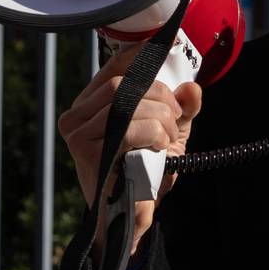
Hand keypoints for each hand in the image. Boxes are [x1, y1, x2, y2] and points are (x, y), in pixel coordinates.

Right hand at [58, 43, 202, 254]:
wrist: (131, 217)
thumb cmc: (145, 173)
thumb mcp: (168, 133)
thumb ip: (182, 109)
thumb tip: (192, 87)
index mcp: (90, 106)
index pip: (113, 68)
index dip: (142, 57)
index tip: (168, 52)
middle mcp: (76, 117)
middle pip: (121, 83)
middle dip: (159, 95)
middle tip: (176, 116)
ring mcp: (78, 136)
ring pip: (125, 102)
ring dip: (160, 117)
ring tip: (169, 137)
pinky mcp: (88, 154)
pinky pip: (129, 129)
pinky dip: (155, 133)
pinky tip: (160, 148)